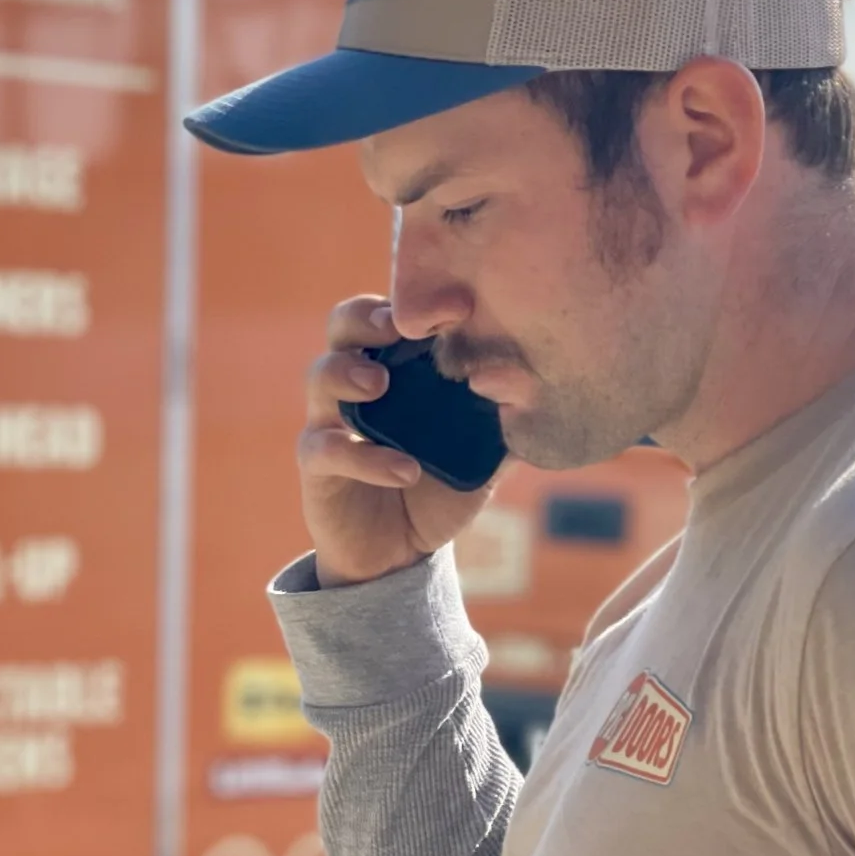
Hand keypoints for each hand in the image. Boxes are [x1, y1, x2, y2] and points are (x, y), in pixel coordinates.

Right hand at [299, 296, 497, 588]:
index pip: (392, 314)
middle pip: (341, 326)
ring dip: (346, 373)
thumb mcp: (484, 455)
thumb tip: (537, 389)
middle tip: (394, 327)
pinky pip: (325, 449)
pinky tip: (405, 470)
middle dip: (363, 317)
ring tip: (379, 385)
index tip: (458, 305)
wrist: (400, 555)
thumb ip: (508, 422)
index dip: (413, 300)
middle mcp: (357, 382)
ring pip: (320, 376)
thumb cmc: (439, 488)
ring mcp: (331, 420)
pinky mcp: (317, 466)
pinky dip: (365, 457)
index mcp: (397, 366)